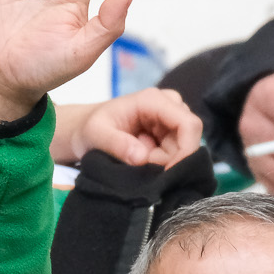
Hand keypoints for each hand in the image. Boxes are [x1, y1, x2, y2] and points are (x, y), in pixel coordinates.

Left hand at [51, 87, 199, 165]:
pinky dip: (162, 163)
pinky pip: (177, 153)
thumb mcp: (96, 135)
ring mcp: (171, 118)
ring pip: (184, 149)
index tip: (166, 174)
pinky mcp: (170, 132)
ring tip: (137, 159)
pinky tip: (142, 158)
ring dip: (164, 162)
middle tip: (141, 165)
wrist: (85, 130)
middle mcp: (168, 105)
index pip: (189, 124)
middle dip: (170, 160)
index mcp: (153, 100)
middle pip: (189, 139)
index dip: (185, 152)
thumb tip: (142, 157)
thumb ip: (116, 144)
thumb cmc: (90, 128)